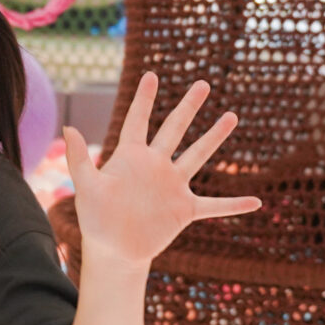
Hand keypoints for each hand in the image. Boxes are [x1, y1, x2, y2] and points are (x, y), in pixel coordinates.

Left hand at [65, 72, 260, 268]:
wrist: (113, 250)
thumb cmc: (96, 219)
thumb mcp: (87, 187)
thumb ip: (79, 158)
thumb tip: (68, 127)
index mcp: (130, 157)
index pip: (137, 120)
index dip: (143, 99)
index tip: (151, 75)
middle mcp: (155, 165)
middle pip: (174, 129)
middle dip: (188, 107)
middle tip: (203, 84)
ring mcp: (172, 186)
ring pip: (197, 156)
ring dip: (214, 137)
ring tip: (231, 116)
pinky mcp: (183, 210)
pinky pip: (214, 206)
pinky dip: (233, 205)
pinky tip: (256, 201)